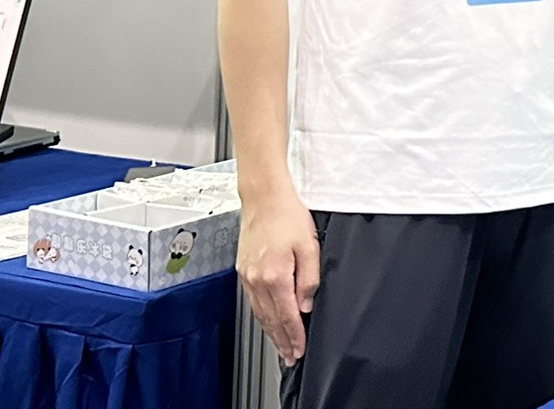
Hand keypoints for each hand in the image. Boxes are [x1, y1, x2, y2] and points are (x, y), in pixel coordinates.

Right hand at [237, 186, 319, 367]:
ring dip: (271, 331)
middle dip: (281, 340)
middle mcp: (257, 279)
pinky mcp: (243, 270)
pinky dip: (262, 315)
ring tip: (280, 345)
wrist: (264, 197)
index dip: (294, 335)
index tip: (299, 349)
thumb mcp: (310, 245)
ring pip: (260, 312)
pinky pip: (253, 301)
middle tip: (289, 356)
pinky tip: (267, 320)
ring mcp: (247, 275)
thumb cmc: (287, 215)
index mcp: (275, 275)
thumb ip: (310, 278)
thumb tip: (307, 303)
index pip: (287, 315)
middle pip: (271, 319)